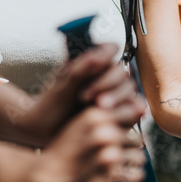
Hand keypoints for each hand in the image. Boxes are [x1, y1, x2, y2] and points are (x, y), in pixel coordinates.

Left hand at [21, 44, 145, 144]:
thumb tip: (98, 55)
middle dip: (108, 83)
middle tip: (91, 98)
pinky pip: (133, 108)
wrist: (47, 133)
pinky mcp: (121, 112)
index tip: (92, 66)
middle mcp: (105, 75)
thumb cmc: (50, 106)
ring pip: (129, 89)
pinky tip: (114, 117)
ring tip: (99, 109)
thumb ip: (80, 69)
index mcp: (92, 61)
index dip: (105, 56)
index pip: (110, 48)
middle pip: (122, 71)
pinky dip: (127, 111)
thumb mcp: (62, 87)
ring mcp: (115, 94)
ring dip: (117, 97)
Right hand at [22, 106, 144, 181]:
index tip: (120, 132)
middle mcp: (105, 134)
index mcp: (96, 116)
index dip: (128, 123)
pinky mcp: (112, 178)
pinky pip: (137, 175)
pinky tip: (113, 176)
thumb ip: (104, 119)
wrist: (44, 179)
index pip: (132, 112)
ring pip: (139, 156)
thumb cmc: (62, 152)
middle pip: (136, 137)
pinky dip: (129, 177)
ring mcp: (110, 157)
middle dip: (127, 146)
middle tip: (110, 154)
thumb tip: (140, 111)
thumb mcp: (78, 125)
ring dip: (128, 163)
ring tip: (111, 167)